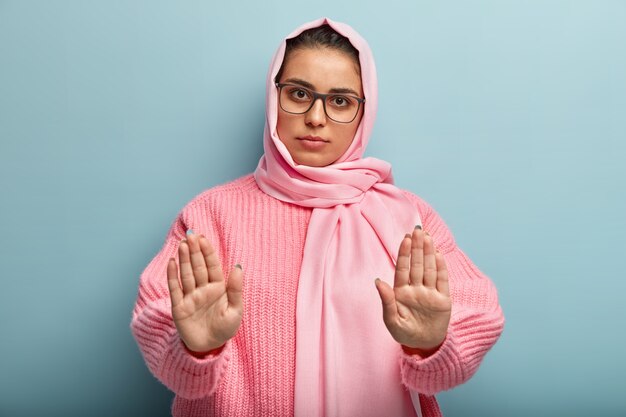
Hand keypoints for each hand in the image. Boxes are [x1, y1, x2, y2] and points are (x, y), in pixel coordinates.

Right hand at [167, 231, 242, 353]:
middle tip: (191, 235)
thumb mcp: (235, 310)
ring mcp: (190, 297)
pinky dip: (173, 276)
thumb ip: (235, 289)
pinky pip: (175, 289)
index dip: (207, 252)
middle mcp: (203, 289)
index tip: (203, 238)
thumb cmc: (225, 329)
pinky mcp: (179, 307)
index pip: (212, 266)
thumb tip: (238, 266)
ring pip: (187, 274)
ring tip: (182, 244)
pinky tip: (172, 263)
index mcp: (218, 288)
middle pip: (198, 267)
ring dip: (184, 259)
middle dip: (194, 251)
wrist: (209, 348)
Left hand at [375, 227, 451, 354]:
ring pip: (429, 269)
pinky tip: (439, 254)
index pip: (403, 269)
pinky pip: (442, 281)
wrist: (424, 346)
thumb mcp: (392, 321)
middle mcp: (416, 289)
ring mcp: (430, 293)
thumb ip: (386, 301)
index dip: (404, 254)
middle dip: (417, 248)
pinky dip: (441, 268)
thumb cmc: (404, 333)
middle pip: (417, 265)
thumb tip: (378, 281)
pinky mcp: (443, 300)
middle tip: (417, 231)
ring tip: (428, 237)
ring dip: (429, 253)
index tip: (405, 239)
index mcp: (402, 292)